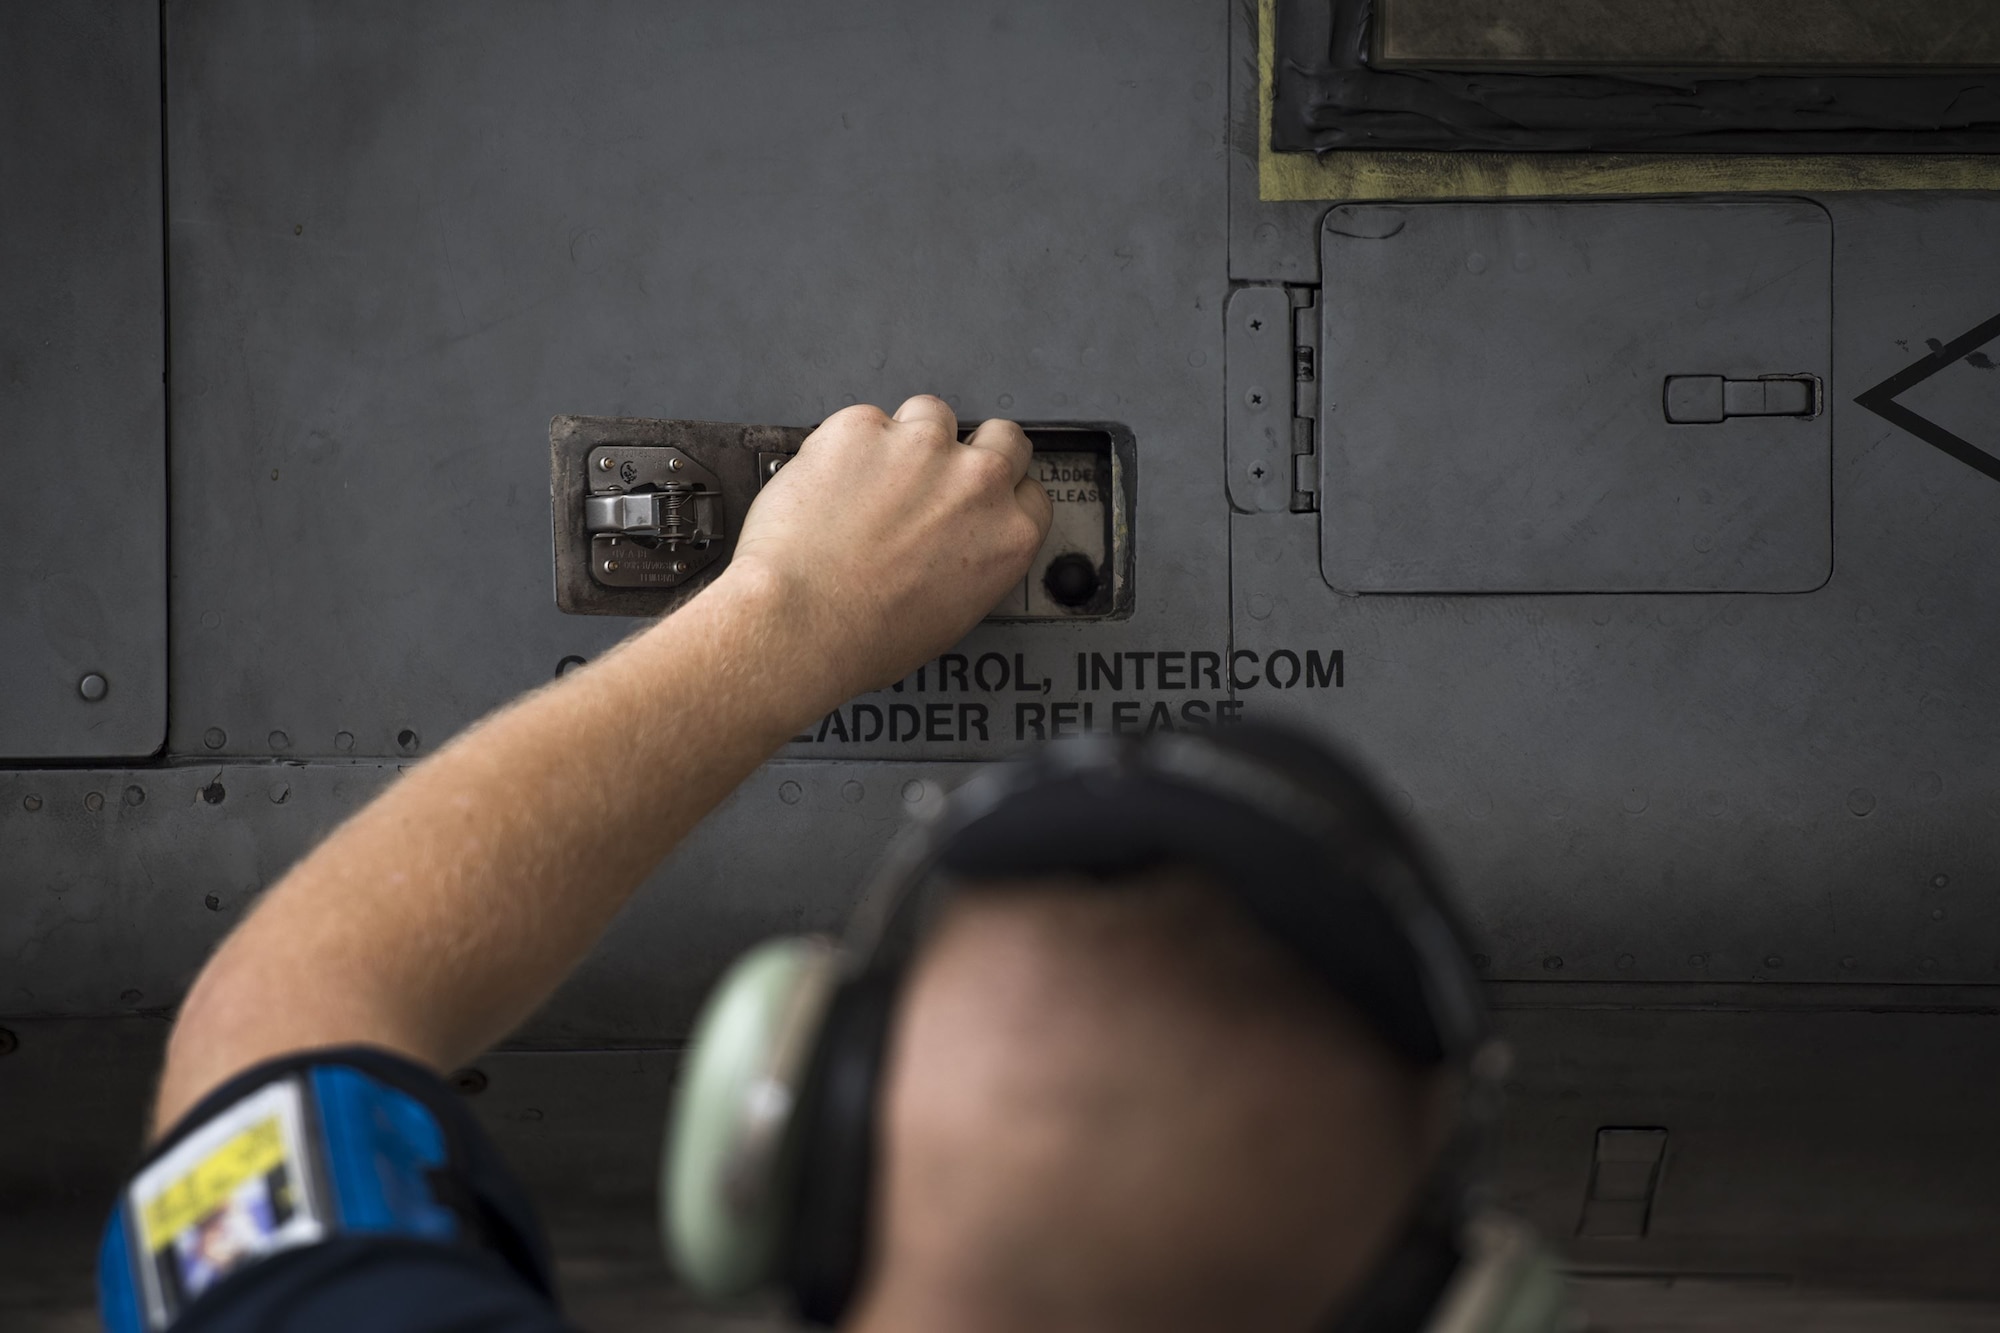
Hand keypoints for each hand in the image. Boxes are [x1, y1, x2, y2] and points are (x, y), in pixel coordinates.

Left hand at [724, 395, 1052, 698]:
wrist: (800, 620)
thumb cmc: (865, 635)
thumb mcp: (951, 616)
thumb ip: (972, 564)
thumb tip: (953, 552)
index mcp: (1008, 535)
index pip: (1031, 491)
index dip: (1002, 492)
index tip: (979, 500)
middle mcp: (976, 482)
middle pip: (1003, 436)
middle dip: (976, 449)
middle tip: (936, 476)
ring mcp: (921, 446)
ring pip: (930, 414)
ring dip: (907, 439)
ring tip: (871, 480)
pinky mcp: (864, 426)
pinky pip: (863, 420)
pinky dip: (847, 445)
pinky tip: (830, 482)